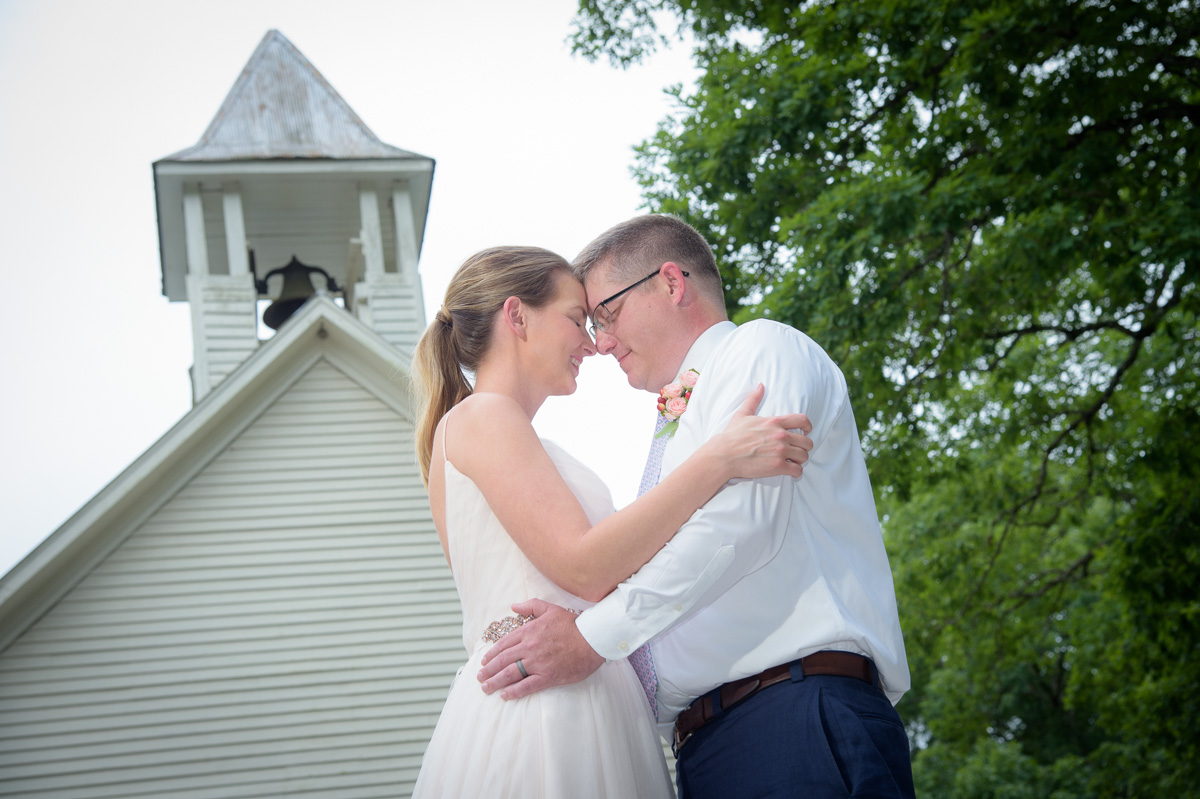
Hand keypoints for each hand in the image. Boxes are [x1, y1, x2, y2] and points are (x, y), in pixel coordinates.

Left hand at [477, 599, 604, 699]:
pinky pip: (526, 686)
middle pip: (502, 660)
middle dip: (488, 670)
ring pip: (510, 674)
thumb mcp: (551, 609)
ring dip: (495, 682)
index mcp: (528, 631)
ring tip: (486, 688)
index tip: (484, 662)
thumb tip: (514, 606)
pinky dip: (513, 692)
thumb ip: (530, 606)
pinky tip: (504, 695)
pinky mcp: (548, 677)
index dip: (491, 654)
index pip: (503, 644)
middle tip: (480, 677)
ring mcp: (538, 663)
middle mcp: (529, 647)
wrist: (592, 639)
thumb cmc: (573, 624)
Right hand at [715, 383, 812, 479]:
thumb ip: (753, 400)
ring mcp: (780, 451)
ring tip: (793, 462)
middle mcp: (781, 435)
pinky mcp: (778, 466)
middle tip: (797, 451)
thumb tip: (760, 386)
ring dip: (800, 460)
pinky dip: (796, 472)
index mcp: (774, 422)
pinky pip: (797, 470)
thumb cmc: (731, 436)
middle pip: (807, 442)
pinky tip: (790, 472)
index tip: (806, 432)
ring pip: (804, 456)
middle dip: (804, 447)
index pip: (802, 420)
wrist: (724, 455)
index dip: (808, 427)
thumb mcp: (742, 414)